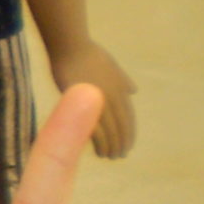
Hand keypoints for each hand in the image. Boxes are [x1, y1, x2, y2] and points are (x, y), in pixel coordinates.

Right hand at [49, 41, 135, 158]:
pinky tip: (97, 150)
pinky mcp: (84, 102)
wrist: (70, 46)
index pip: (129, 118)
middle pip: (121, 126)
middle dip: (122, 143)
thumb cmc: (88, 54)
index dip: (129, 134)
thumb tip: (133, 92)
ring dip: (111, 145)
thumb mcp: (113, 66)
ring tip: (109, 156)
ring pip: (110, 130)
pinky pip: (95, 127)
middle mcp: (115, 97)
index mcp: (121, 91)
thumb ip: (123, 81)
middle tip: (120, 156)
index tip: (127, 146)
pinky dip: (99, 142)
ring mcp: (100, 100)